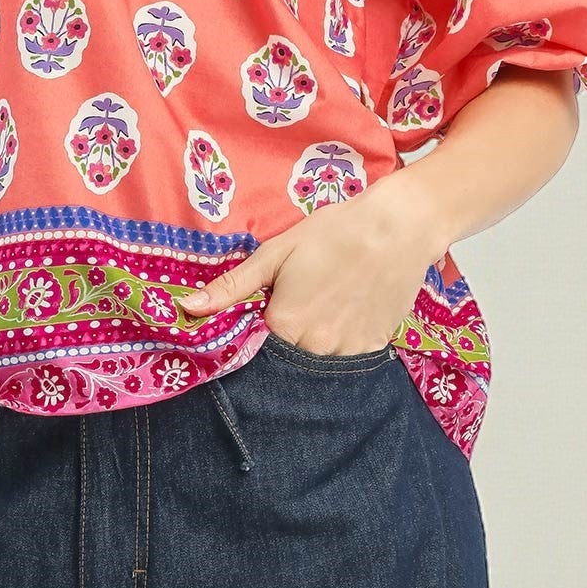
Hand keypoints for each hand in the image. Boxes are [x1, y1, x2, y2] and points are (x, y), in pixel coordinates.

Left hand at [174, 174, 444, 358]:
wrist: (399, 227)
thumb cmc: (334, 232)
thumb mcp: (276, 252)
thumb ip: (232, 286)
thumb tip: (187, 307)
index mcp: (284, 325)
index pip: (256, 348)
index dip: (258, 330)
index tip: (265, 311)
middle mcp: (315, 347)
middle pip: (287, 357)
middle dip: (286, 338)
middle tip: (302, 301)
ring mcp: (348, 352)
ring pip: (318, 360)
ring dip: (314, 341)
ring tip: (326, 303)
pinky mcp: (375, 348)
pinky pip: (347, 357)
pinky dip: (342, 341)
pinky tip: (347, 310)